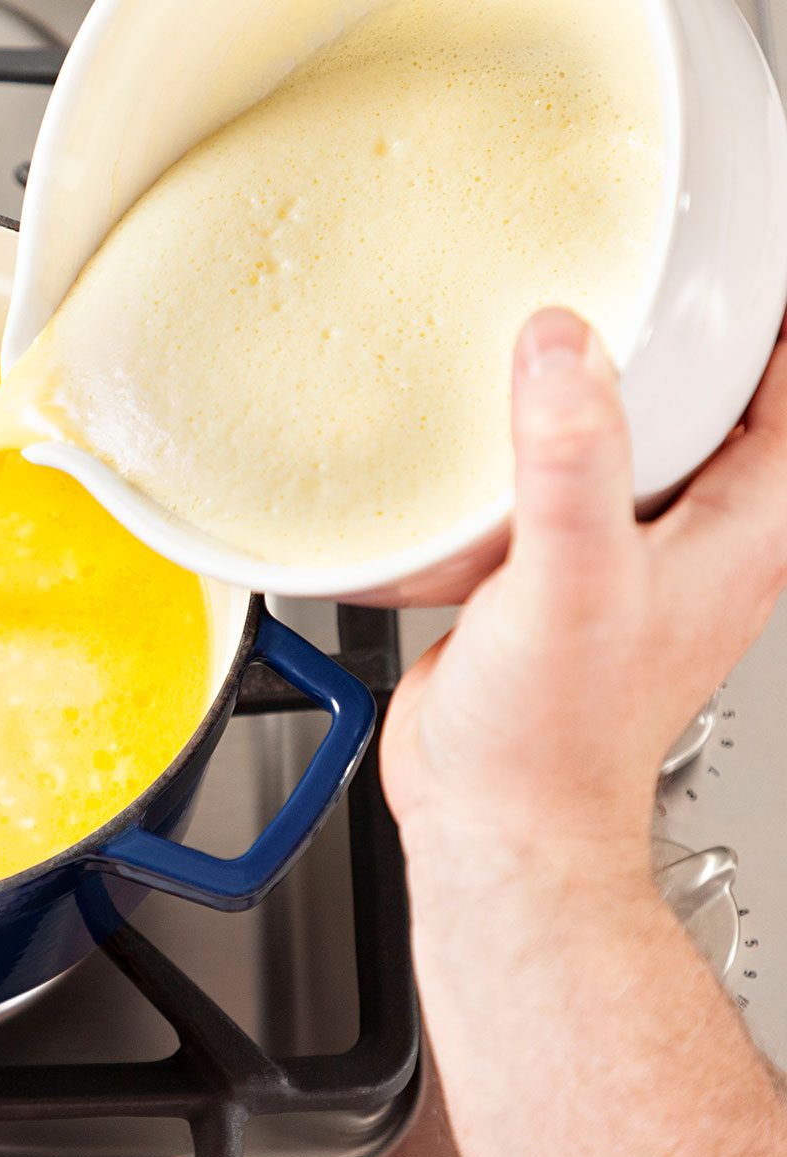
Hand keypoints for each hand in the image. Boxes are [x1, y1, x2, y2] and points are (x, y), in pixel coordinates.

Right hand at [382, 307, 786, 887]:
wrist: (493, 817)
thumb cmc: (555, 738)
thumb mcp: (572, 583)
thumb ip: (572, 461)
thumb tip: (564, 346)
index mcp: (744, 530)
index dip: (775, 320)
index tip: (740, 247)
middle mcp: (699, 534)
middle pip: (727, 400)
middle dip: (696, 332)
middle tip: (649, 261)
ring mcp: (628, 551)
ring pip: (640, 437)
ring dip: (611, 383)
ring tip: (570, 315)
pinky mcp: (557, 571)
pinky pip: (563, 481)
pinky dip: (537, 443)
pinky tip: (489, 421)